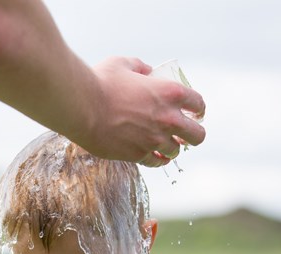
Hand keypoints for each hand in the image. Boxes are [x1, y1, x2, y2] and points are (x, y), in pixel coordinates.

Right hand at [84, 57, 205, 165]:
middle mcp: (168, 119)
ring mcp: (154, 140)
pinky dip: (157, 159)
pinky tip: (156, 157)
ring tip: (166, 145)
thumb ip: (140, 67)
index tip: (195, 112)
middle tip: (186, 134)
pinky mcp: (138, 155)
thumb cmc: (100, 82)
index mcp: (170, 93)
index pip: (198, 104)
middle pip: (197, 135)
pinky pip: (156, 162)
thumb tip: (147, 71)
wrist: (81, 106)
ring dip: (172, 147)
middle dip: (194, 134)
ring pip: (176, 151)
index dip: (198, 109)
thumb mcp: (123, 64)